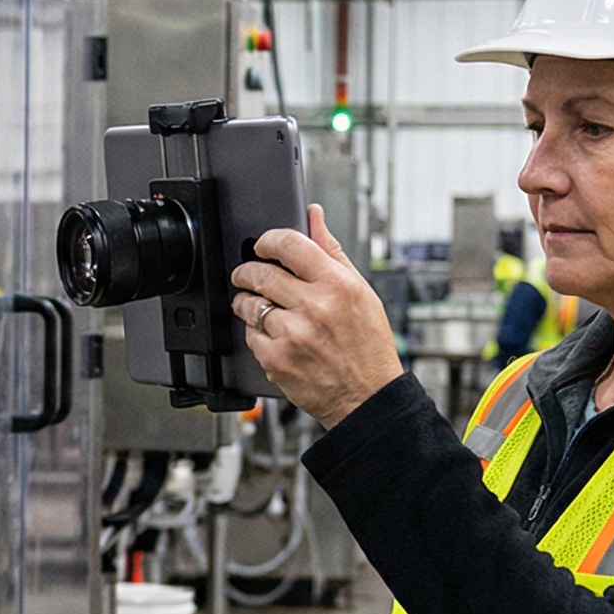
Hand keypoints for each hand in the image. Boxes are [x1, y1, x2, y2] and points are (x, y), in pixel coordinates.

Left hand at [231, 204, 406, 427]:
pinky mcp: (277, 360)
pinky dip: (254, 332)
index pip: (289, 244)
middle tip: (247, 274)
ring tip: (256, 305)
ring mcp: (293, 334)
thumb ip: (331, 251)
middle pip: (260, 273)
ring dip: (246, 301)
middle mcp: (315, 307)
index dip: (267, 240)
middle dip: (247, 271)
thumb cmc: (368, 345)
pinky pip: (250, 335)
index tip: (262, 245)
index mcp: (337, 284)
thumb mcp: (360, 291)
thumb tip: (313, 216)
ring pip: (249, 304)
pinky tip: (271, 334)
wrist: (368, 397)